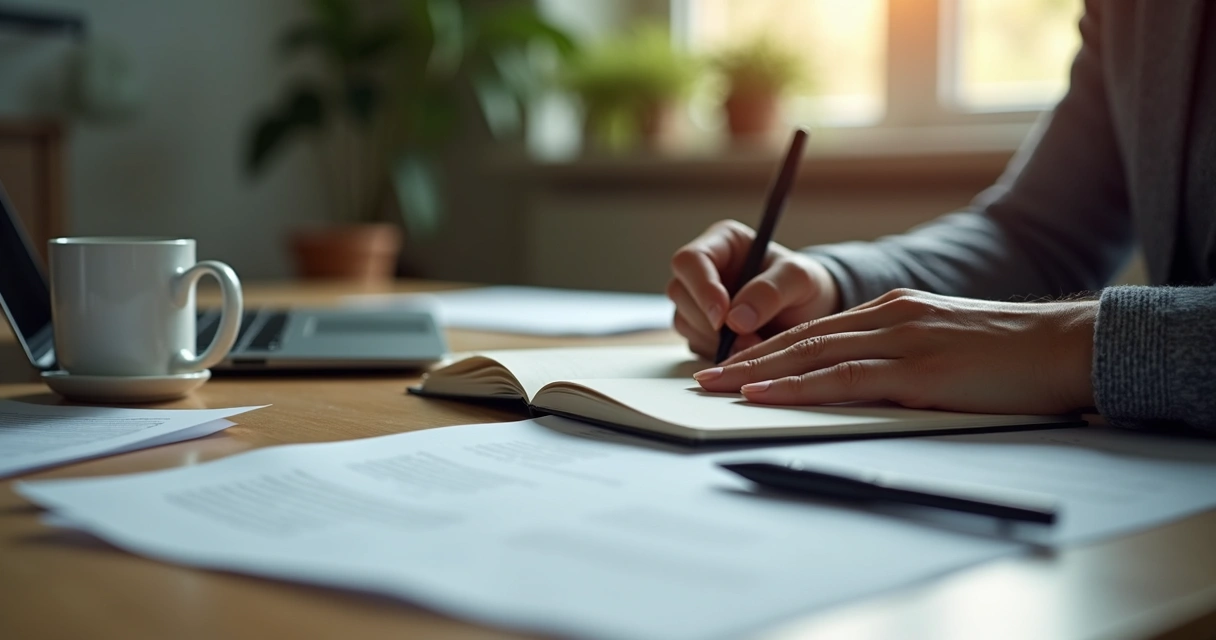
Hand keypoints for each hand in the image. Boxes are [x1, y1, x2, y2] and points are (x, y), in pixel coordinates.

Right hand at [668, 220, 840, 359]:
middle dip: (710, 322)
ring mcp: (697, 299)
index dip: (701, 288)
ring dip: (714, 342)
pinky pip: (694, 343)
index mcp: (722, 242)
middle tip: (747, 340)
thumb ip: (770, 291)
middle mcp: (703, 269)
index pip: (691, 260)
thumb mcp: (799, 279)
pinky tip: (745, 352)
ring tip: (754, 346)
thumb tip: (735, 320)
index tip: (723, 317)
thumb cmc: (804, 284)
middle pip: (680, 293)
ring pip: (684, 321)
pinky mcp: (700, 327)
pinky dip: (718, 353)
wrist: (809, 311)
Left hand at [692, 289, 1097, 413]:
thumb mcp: (946, 345)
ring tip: (715, 387)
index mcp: (895, 310)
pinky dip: (796, 386)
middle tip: (704, 377)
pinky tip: (762, 394)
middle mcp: (890, 316)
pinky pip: (843, 378)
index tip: (735, 363)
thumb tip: (866, 382)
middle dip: (748, 357)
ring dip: (757, 373)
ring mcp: (902, 340)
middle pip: (802, 338)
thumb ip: (903, 355)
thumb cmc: (1013, 355)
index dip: (771, 346)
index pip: (818, 329)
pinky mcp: (918, 371)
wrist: (1068, 344)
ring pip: (812, 354)